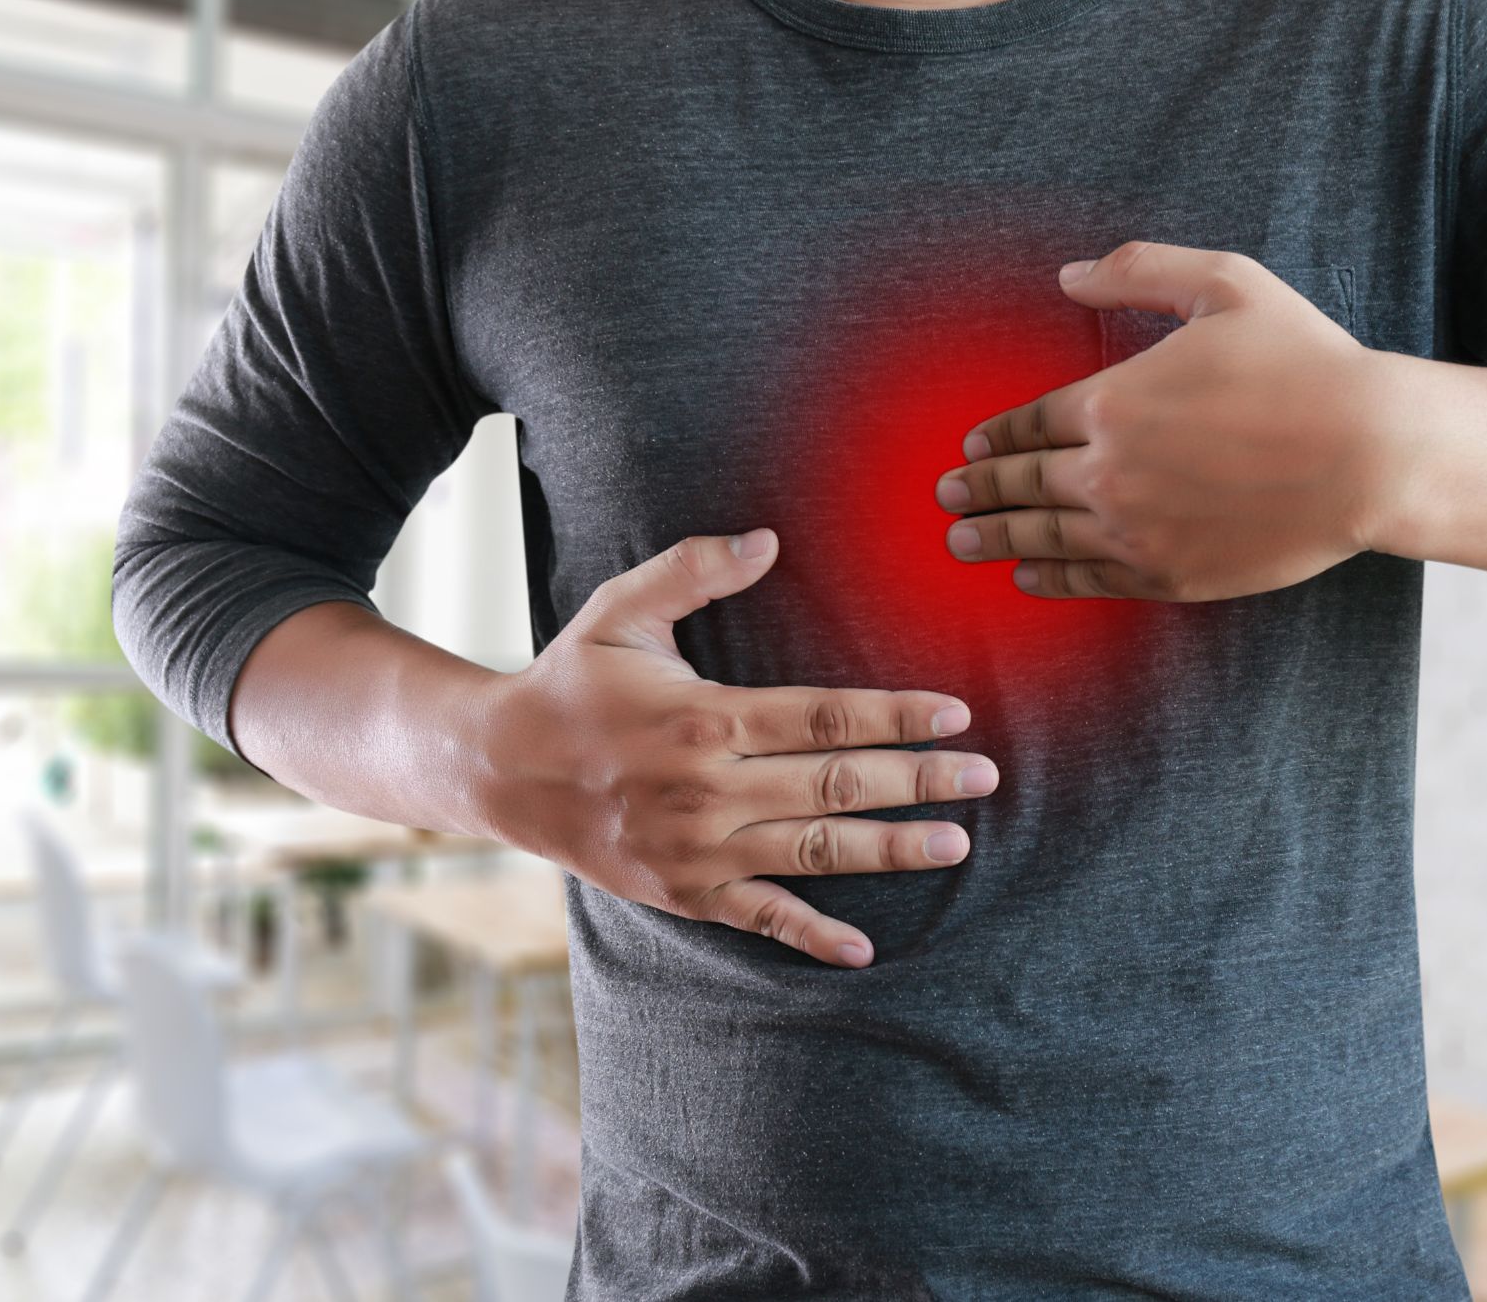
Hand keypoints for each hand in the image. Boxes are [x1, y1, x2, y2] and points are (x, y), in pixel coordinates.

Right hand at [468, 530, 999, 967]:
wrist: (500, 768)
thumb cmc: (569, 681)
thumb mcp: (619, 610)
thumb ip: (692, 569)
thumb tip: (767, 539)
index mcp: (705, 715)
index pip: (824, 715)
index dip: (895, 715)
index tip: (956, 714)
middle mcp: (709, 788)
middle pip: (836, 784)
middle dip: (919, 781)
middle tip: (986, 779)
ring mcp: (698, 849)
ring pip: (815, 852)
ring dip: (890, 849)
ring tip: (955, 844)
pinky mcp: (684, 893)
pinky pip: (759, 918)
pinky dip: (811, 936)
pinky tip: (863, 946)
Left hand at [934, 241, 1396, 600]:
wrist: (1371, 454)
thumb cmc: (1306, 363)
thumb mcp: (1226, 284)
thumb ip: (1140, 270)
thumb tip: (1068, 274)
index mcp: (1110, 401)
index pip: (1028, 423)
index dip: (994, 437)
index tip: (970, 447)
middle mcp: (1107, 471)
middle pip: (1020, 484)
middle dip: (976, 489)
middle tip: (946, 495)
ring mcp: (1134, 529)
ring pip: (1041, 537)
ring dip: (994, 538)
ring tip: (960, 541)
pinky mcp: (1166, 574)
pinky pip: (1087, 579)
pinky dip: (1047, 578)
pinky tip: (1025, 576)